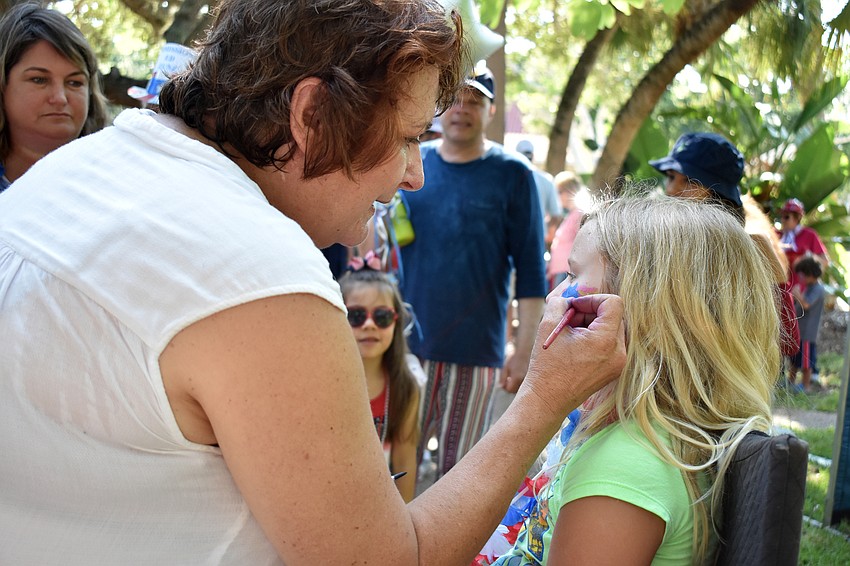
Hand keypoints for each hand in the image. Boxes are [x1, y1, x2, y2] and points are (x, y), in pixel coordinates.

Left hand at [501, 348, 529, 392]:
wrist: (526, 351)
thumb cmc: (514, 358)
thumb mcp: (506, 367)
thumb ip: (502, 378)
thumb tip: (501, 387)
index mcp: (516, 378)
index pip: (509, 390)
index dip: (505, 387)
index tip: (505, 380)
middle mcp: (524, 381)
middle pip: (515, 391)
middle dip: (510, 387)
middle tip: (509, 378)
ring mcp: (529, 380)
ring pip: (521, 389)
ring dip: (516, 385)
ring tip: (515, 375)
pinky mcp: (533, 379)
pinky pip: (526, 385)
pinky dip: (522, 383)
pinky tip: (521, 375)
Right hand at [520, 293, 625, 415]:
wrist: (547, 401)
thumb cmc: (546, 366)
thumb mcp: (548, 326)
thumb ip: (560, 303)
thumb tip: (569, 298)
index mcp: (606, 341)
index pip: (614, 303)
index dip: (592, 299)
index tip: (574, 307)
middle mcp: (619, 353)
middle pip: (613, 316)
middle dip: (590, 312)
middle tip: (568, 320)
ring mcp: (619, 364)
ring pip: (612, 329)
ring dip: (592, 325)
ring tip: (570, 335)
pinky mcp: (614, 370)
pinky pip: (610, 344)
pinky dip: (595, 339)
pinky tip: (575, 347)